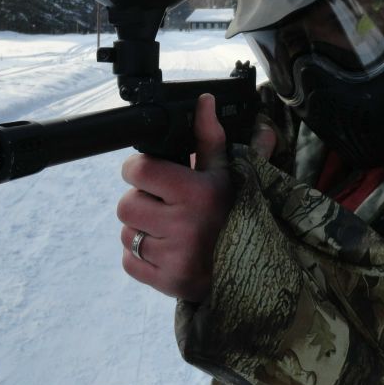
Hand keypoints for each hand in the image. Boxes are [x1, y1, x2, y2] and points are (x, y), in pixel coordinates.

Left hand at [117, 94, 275, 301]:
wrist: (257, 270)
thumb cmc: (237, 214)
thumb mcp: (228, 173)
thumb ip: (210, 137)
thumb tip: (204, 101)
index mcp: (195, 192)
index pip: (138, 170)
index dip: (139, 170)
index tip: (150, 174)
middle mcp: (183, 225)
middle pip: (126, 205)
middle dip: (140, 203)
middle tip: (162, 205)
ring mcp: (174, 257)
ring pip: (127, 234)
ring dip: (141, 230)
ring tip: (167, 230)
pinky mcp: (167, 283)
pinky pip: (129, 262)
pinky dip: (141, 256)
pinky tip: (165, 250)